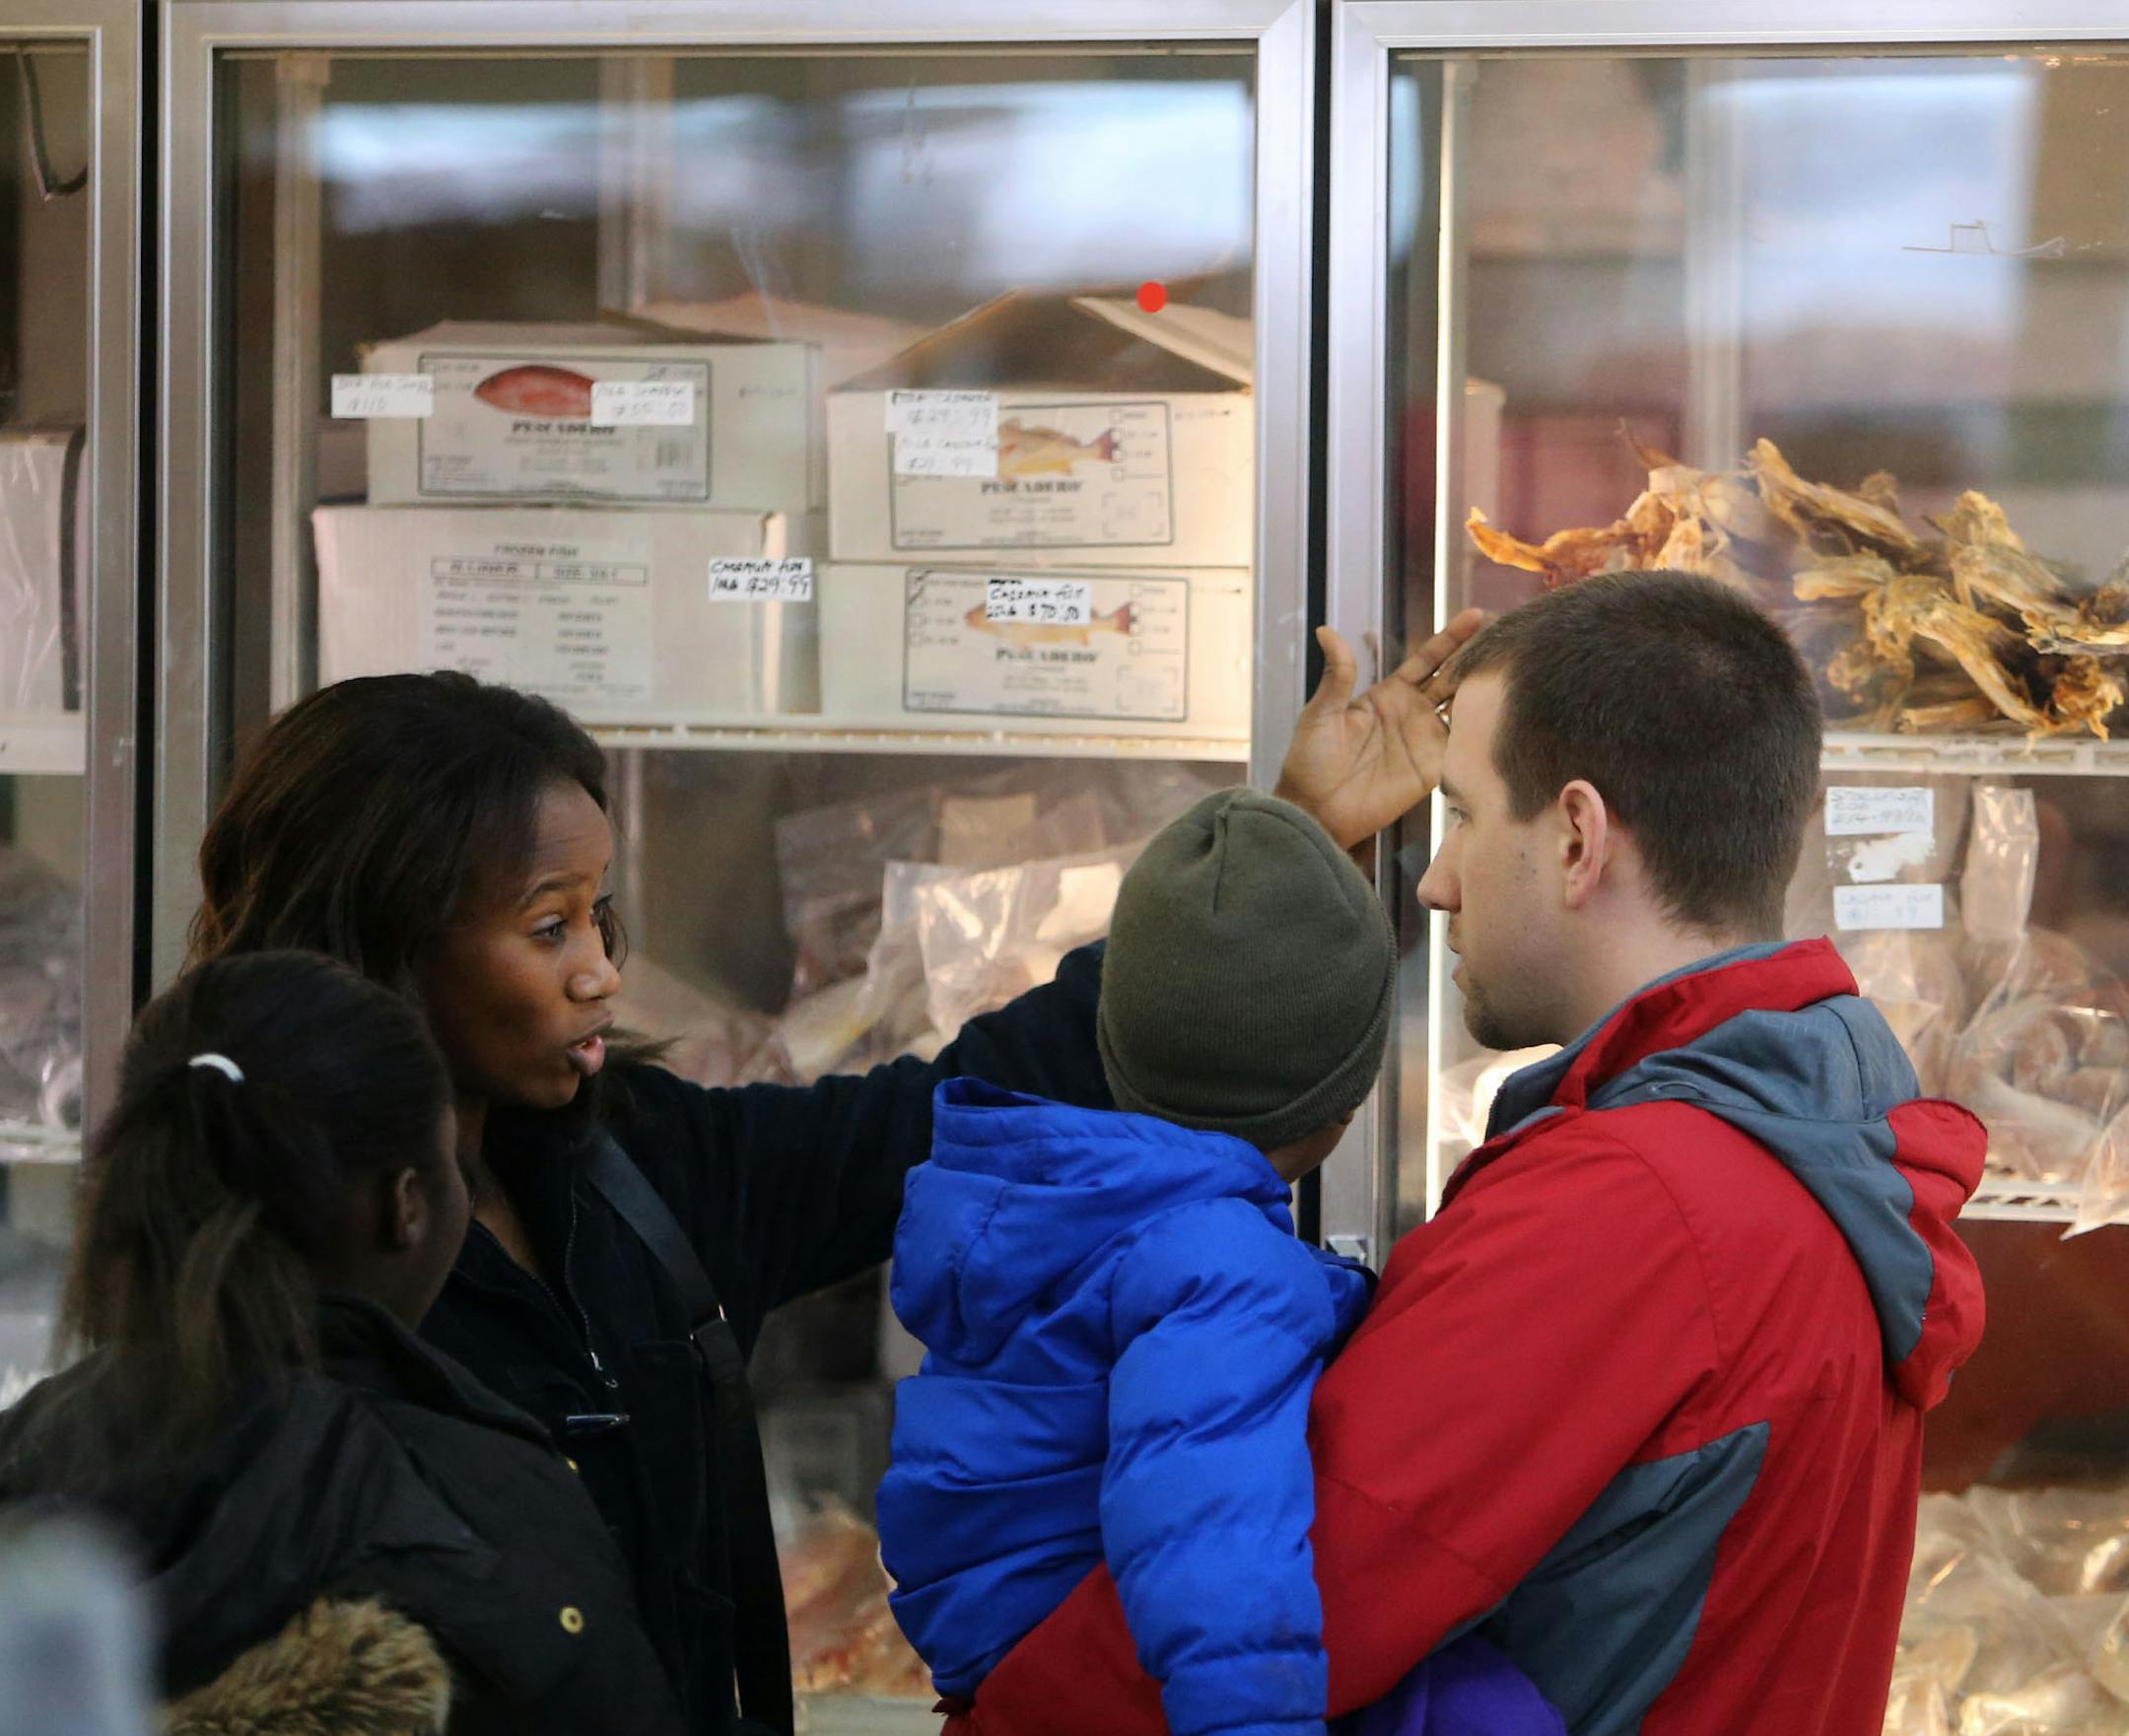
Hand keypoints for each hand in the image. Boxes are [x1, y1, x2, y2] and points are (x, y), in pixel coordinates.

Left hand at [1274, 610, 1485, 849]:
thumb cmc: (1310, 760)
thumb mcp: (1322, 713)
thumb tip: (1326, 631)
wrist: (1315, 810)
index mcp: (1389, 694)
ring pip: (1465, 710)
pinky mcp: (1434, 771)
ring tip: (1512, 670)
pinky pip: (1464, 748)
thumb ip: (1337, 675)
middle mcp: (1413, 713)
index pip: (1428, 659)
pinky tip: (1502, 716)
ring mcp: (1426, 742)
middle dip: (1479, 658)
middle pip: (1454, 679)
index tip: (1475, 615)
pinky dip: (1482, 732)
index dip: (1451, 638)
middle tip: (1507, 637)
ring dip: (1486, 692)